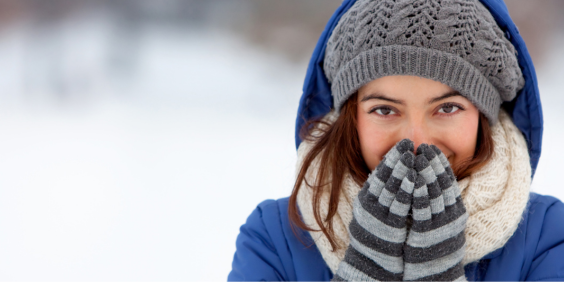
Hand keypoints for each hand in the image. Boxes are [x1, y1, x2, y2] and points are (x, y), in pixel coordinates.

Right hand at [333, 139, 415, 280]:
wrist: (373, 261)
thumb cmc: (378, 233)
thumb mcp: (375, 209)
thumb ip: (381, 192)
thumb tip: (392, 171)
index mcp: (366, 198)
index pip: (379, 173)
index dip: (391, 157)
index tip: (402, 144)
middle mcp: (370, 205)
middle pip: (384, 177)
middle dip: (397, 159)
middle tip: (407, 144)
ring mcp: (378, 215)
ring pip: (391, 188)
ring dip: (402, 171)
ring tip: (412, 156)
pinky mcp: (389, 226)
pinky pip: (399, 205)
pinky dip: (407, 190)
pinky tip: (415, 179)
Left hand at [403, 144, 467, 280]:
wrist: (434, 271)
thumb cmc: (434, 242)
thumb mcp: (440, 218)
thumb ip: (437, 200)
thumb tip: (429, 178)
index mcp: (454, 209)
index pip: (448, 181)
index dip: (440, 164)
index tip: (431, 148)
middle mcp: (450, 215)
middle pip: (442, 184)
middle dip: (433, 164)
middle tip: (424, 147)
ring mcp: (440, 224)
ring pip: (434, 194)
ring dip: (426, 174)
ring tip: (418, 157)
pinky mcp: (427, 233)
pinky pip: (424, 210)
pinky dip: (419, 194)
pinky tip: (414, 181)